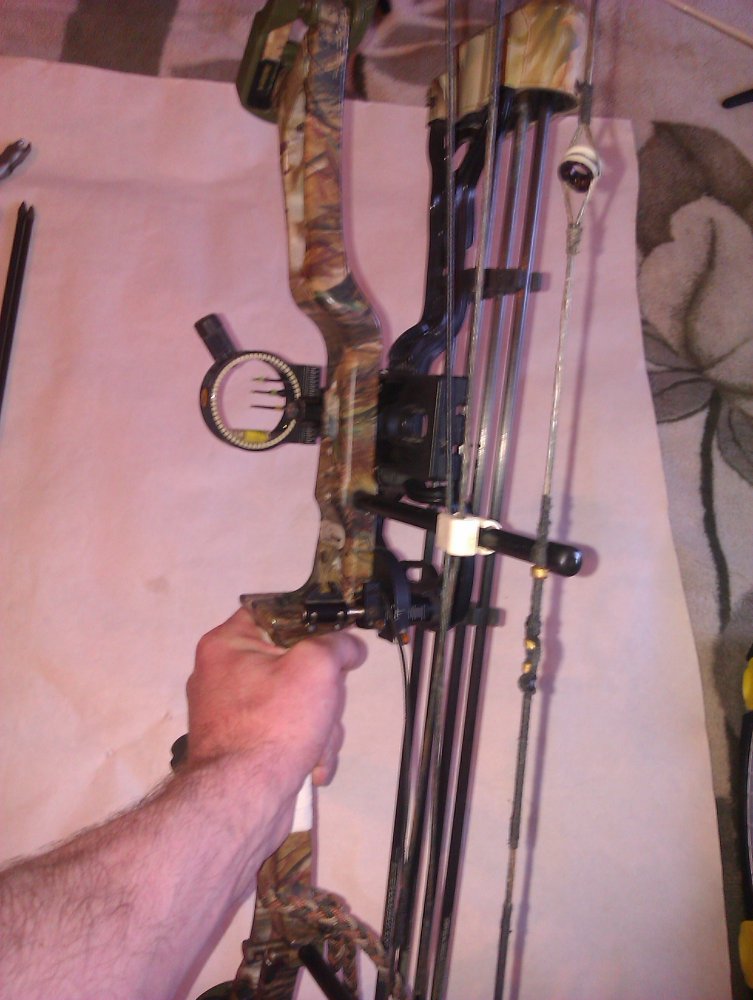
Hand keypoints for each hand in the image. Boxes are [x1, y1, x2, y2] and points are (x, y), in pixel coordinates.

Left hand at [186, 607, 366, 790]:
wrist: (244, 800)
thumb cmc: (275, 722)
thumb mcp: (317, 666)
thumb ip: (338, 644)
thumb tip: (349, 648)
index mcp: (227, 645)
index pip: (274, 612)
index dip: (310, 621)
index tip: (335, 639)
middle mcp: (222, 675)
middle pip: (292, 662)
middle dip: (322, 690)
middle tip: (327, 703)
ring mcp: (232, 715)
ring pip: (296, 701)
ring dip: (320, 725)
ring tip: (317, 746)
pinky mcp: (243, 748)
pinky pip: (284, 732)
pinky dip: (304, 748)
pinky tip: (311, 766)